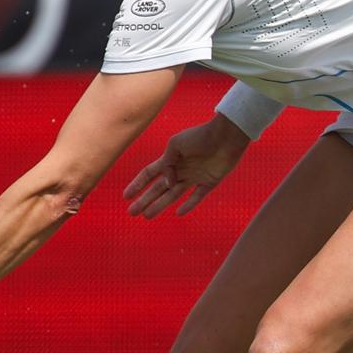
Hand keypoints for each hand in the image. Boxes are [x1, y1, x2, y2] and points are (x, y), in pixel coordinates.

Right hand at [122, 115, 249, 217]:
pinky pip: (197, 196)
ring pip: (173, 195)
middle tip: (132, 213)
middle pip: (158, 188)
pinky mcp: (209, 181)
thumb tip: (166, 183)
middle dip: (144, 200)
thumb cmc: (200, 136)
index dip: (137, 185)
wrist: (226, 136)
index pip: (149, 174)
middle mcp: (180, 170)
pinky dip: (188, 205)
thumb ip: (167, 164)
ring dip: (160, 205)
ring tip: (147, 216)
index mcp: (170, 159)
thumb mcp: (176, 145)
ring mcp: (194, 176)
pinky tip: (178, 213)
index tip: (126, 197)